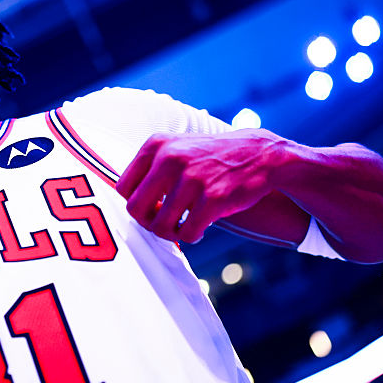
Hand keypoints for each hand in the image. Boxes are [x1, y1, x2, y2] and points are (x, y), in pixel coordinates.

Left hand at [115, 129, 285, 243]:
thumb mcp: (175, 149)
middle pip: (135, 209)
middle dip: (147, 223)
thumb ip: (149, 171)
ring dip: (170, 234)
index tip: (152, 208)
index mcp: (156, 145)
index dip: (136, 204)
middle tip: (164, 224)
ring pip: (160, 226)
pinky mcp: (214, 198)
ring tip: (182, 228)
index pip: (123, 188)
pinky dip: (191, 237)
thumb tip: (128, 206)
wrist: (259, 154)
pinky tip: (199, 230)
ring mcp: (192, 178)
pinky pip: (187, 233)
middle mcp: (170, 158)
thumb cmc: (210, 159)